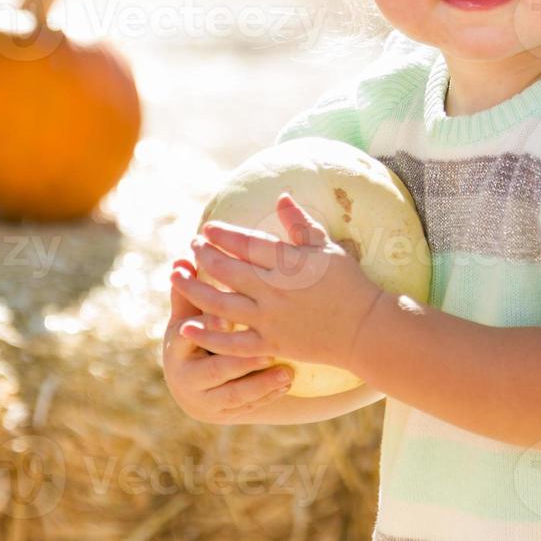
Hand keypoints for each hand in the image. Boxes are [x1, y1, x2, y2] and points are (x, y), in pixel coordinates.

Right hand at [161, 255, 294, 421]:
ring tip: (287, 372)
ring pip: (234, 395)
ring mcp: (204, 400)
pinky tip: (287, 383)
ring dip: (260, 384)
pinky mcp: (222, 415)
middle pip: (215, 370)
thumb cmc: (197, 334)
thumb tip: (182, 259)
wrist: (194, 382)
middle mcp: (185, 379)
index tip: (229, 318)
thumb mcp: (190, 315)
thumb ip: (190, 290)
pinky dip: (267, 395)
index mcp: (176, 348)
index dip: (208, 328)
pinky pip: (247, 407)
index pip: (189, 337)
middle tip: (269, 350)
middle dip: (242, 362)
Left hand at [174, 193, 383, 372]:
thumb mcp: (327, 246)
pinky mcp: (270, 344)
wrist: (364, 328)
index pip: (245, 244)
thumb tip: (281, 197)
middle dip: (204, 256)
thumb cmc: (348, 283)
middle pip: (227, 270)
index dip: (222, 235)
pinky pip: (231, 343)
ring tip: (176, 276)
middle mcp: (273, 290)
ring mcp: (269, 319)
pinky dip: (208, 336)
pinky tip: (186, 328)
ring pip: (220, 304)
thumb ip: (300, 223)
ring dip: (193, 290)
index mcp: (287, 262)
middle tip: (192, 246)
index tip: (207, 228)